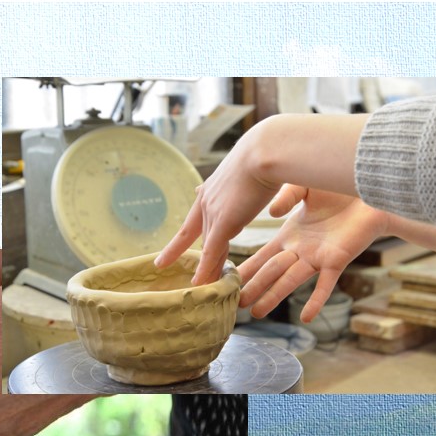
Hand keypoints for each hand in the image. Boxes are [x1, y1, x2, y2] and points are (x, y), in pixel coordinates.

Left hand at [155, 123, 284, 285]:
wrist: (265, 149)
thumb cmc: (266, 153)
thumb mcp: (248, 168)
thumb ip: (245, 182)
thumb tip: (254, 187)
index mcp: (212, 188)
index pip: (195, 218)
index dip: (185, 234)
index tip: (172, 245)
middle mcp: (207, 201)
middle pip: (199, 235)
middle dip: (188, 252)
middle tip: (169, 266)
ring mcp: (213, 213)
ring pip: (206, 246)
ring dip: (204, 268)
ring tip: (197, 286)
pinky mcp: (223, 222)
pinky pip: (212, 252)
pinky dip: (207, 269)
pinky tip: (201, 283)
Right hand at [236, 185, 388, 320]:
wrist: (370, 194)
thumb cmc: (337, 190)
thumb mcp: (304, 187)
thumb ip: (287, 197)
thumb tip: (273, 213)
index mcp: (289, 236)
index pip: (261, 256)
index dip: (246, 269)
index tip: (228, 281)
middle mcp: (300, 251)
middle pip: (271, 272)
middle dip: (253, 287)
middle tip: (235, 303)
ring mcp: (317, 258)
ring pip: (291, 280)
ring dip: (274, 297)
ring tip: (256, 312)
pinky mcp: (337, 261)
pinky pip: (326, 284)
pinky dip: (316, 300)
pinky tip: (307, 316)